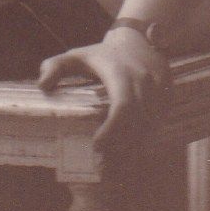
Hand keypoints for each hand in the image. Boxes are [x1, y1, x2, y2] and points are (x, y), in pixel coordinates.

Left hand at [37, 27, 171, 159]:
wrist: (139, 39)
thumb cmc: (103, 53)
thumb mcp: (76, 55)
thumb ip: (55, 67)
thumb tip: (42, 86)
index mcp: (122, 74)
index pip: (123, 106)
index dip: (113, 129)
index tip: (96, 146)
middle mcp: (145, 84)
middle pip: (137, 124)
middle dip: (121, 149)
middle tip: (102, 170)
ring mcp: (160, 93)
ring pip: (149, 129)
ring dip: (133, 151)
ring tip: (114, 171)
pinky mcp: (167, 100)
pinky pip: (156, 127)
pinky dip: (142, 144)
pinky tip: (128, 159)